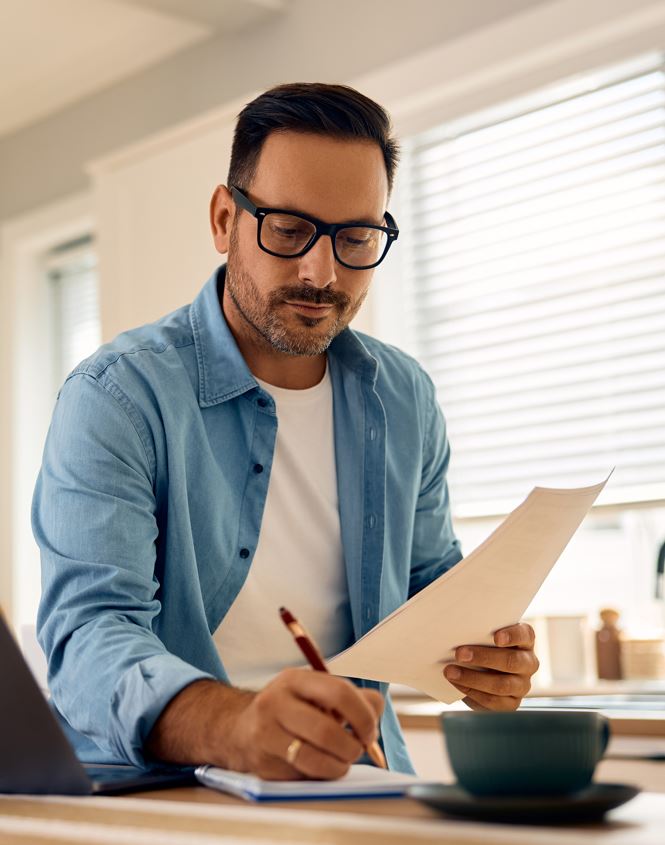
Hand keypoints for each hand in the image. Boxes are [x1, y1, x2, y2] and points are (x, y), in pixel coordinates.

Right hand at [227, 668, 383, 779]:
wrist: (240, 730)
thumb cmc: (293, 710)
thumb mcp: (317, 693)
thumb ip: (354, 698)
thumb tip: (375, 714)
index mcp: (295, 679)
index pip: (339, 692)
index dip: (363, 716)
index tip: (370, 732)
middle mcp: (275, 702)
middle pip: (327, 730)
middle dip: (352, 747)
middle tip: (357, 751)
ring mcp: (265, 734)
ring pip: (314, 759)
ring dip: (338, 767)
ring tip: (342, 763)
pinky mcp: (262, 764)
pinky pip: (301, 776)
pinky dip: (319, 775)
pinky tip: (318, 767)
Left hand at [443, 622, 538, 710]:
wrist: (481, 670)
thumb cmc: (482, 645)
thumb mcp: (483, 636)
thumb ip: (479, 632)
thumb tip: (458, 631)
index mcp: (525, 640)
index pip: (525, 635)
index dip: (512, 636)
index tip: (496, 637)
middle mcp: (528, 663)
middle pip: (512, 661)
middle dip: (484, 657)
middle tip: (459, 653)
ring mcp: (522, 685)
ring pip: (502, 684)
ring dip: (473, 678)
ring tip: (451, 672)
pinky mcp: (512, 703)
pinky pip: (493, 701)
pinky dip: (472, 692)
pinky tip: (457, 684)